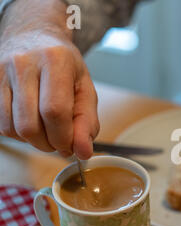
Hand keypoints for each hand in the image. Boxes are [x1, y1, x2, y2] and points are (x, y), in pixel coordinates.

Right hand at [0, 0, 98, 158]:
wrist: (33, 34)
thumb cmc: (64, 64)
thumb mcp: (85, 87)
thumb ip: (88, 121)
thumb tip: (84, 152)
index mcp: (55, 61)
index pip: (55, 111)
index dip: (63, 137)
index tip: (72, 146)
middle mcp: (23, 64)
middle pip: (30, 124)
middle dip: (48, 144)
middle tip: (60, 143)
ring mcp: (1, 72)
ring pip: (12, 127)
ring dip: (33, 141)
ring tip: (48, 133)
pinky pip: (0, 123)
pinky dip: (19, 134)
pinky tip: (32, 124)